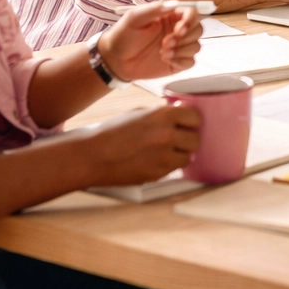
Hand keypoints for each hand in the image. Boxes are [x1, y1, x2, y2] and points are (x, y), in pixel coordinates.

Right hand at [82, 105, 201, 185]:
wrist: (92, 156)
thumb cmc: (112, 132)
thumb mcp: (139, 114)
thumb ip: (162, 115)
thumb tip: (178, 114)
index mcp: (162, 116)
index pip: (195, 117)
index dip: (190, 121)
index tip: (186, 124)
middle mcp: (166, 136)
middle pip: (195, 139)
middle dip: (186, 139)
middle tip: (177, 139)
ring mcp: (163, 157)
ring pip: (188, 157)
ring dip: (180, 154)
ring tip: (165, 151)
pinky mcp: (158, 174)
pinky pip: (174, 169)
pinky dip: (169, 165)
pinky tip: (155, 160)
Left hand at [97, 2, 200, 81]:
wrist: (115, 60)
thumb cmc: (123, 36)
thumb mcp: (134, 18)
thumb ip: (154, 9)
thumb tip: (174, 4)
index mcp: (170, 16)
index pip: (192, 13)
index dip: (191, 20)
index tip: (180, 29)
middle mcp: (177, 30)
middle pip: (198, 29)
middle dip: (186, 37)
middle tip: (167, 42)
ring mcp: (178, 47)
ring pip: (196, 46)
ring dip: (182, 50)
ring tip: (163, 52)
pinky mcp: (177, 63)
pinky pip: (190, 62)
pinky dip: (181, 61)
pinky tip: (166, 59)